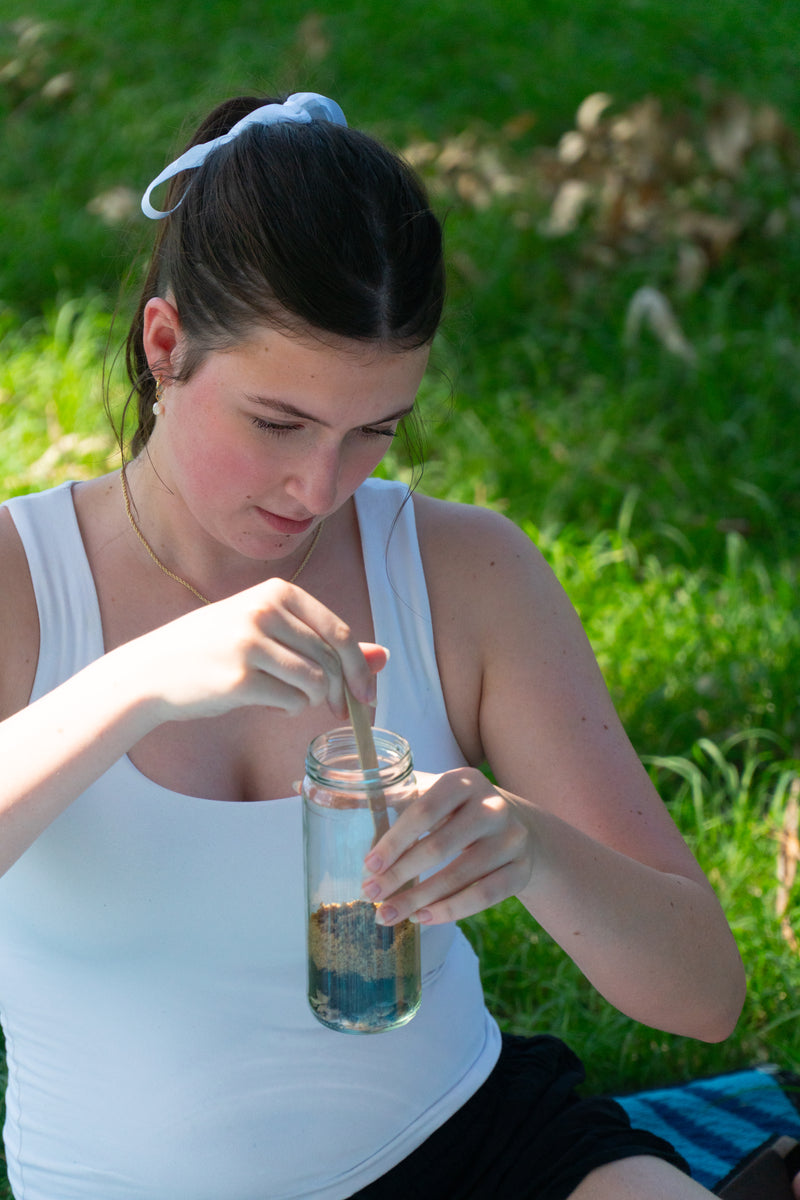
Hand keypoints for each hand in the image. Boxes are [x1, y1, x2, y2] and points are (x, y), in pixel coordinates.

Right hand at [125, 578, 386, 723]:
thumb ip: (324, 644)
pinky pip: (292, 701)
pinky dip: (289, 708)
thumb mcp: (269, 632)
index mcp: (276, 591)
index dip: (360, 667)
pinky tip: (268, 702)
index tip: (368, 695)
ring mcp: (251, 642)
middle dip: (342, 692)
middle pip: (331, 660)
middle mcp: (265, 610)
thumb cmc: (216, 650)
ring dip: (312, 700)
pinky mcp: (240, 677)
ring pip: (316, 682)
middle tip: (339, 711)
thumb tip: (383, 657)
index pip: (338, 631)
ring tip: (288, 697)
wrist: (153, 670)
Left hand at [360, 768, 533, 925]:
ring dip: (420, 900)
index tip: (368, 865)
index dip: (394, 840)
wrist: (518, 827)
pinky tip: (424, 918)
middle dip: (400, 876)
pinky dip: (452, 910)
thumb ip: (386, 796)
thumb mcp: (429, 793)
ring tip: (389, 915)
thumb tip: (320, 794)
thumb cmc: (457, 811)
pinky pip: (485, 895)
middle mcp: (492, 806)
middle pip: (440, 847)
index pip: (424, 810)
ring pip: (461, 876)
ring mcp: (512, 838)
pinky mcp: (521, 869)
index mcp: (463, 781)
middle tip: (371, 896)